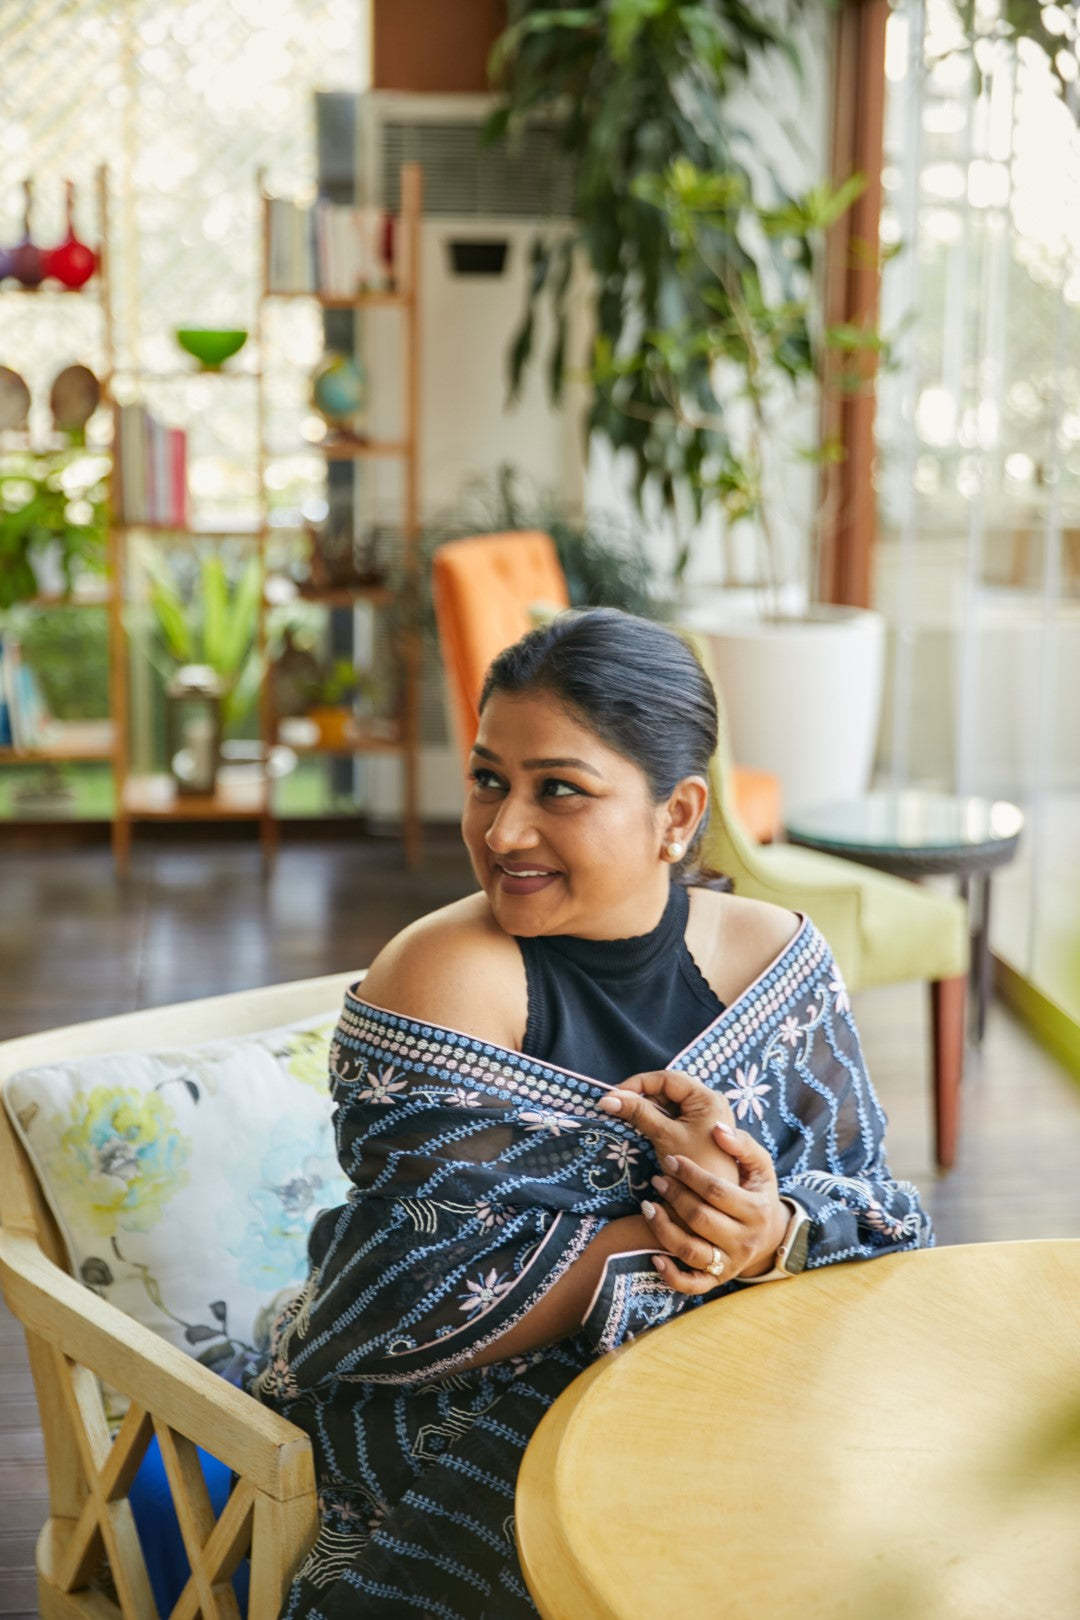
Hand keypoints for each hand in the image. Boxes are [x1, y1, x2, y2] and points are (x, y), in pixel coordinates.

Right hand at [597, 1068, 739, 1183]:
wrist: (712, 1206)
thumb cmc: (694, 1167)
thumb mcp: (664, 1136)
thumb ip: (637, 1113)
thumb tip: (607, 1099)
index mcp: (707, 1098)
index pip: (667, 1079)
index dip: (638, 1084)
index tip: (613, 1095)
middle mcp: (709, 1103)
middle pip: (668, 1090)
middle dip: (642, 1097)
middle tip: (616, 1108)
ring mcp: (705, 1117)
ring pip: (669, 1104)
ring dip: (647, 1110)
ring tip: (625, 1118)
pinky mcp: (699, 1131)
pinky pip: (673, 1118)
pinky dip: (656, 1121)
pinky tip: (641, 1127)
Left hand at [599, 1072, 786, 1291]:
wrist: (770, 1235)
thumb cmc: (758, 1192)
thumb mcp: (761, 1167)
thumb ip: (743, 1144)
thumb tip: (718, 1129)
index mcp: (757, 1210)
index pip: (716, 1191)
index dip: (690, 1173)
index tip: (671, 1160)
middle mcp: (744, 1240)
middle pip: (700, 1218)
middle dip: (674, 1196)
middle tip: (657, 1178)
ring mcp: (730, 1263)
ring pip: (690, 1250)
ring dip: (663, 1228)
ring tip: (647, 1206)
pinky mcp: (716, 1280)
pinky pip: (691, 1285)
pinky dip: (670, 1275)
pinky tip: (654, 1256)